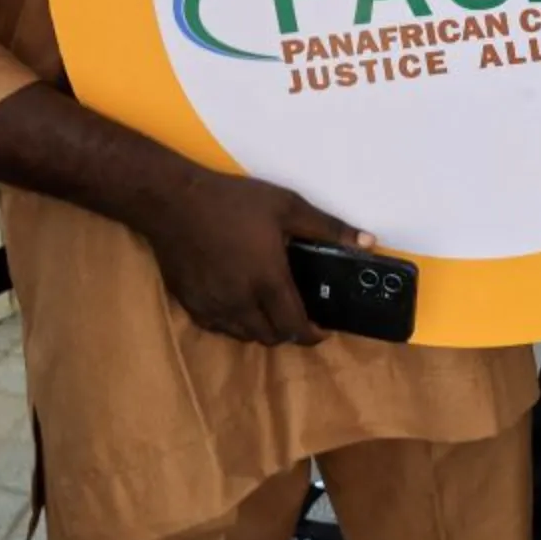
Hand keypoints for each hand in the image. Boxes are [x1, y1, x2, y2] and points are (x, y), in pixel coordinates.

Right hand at [141, 168, 369, 345]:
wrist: (172, 202)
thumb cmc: (233, 202)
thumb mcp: (287, 206)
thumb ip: (328, 228)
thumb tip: (368, 242)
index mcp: (267, 281)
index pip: (294, 326)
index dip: (314, 334)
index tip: (324, 330)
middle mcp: (240, 302)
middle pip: (270, 337)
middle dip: (290, 333)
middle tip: (301, 316)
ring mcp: (212, 306)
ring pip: (244, 336)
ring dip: (264, 331)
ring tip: (274, 311)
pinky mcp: (190, 304)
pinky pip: (219, 328)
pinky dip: (236, 325)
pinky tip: (241, 306)